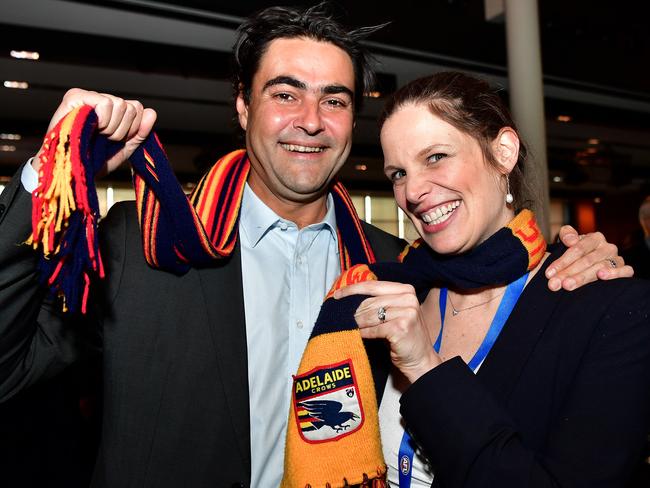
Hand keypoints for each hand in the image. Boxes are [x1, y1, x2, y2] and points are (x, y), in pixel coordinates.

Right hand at [32, 88, 156, 174]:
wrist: (73, 171)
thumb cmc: (94, 160)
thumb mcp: (124, 148)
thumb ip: (140, 132)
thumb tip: (152, 112)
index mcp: (113, 111)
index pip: (138, 108)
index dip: (132, 129)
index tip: (116, 140)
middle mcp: (101, 100)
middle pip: (131, 106)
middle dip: (121, 130)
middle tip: (104, 139)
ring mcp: (87, 97)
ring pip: (120, 104)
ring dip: (111, 127)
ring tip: (95, 135)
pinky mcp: (75, 96)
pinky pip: (105, 102)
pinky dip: (103, 120)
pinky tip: (90, 127)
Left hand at [334, 281, 440, 382]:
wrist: (421, 359)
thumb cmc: (404, 336)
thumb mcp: (394, 314)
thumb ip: (379, 303)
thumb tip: (350, 298)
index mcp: (406, 290)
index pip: (373, 285)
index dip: (353, 289)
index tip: (338, 295)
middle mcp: (408, 298)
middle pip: (370, 301)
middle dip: (354, 311)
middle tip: (343, 318)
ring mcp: (407, 312)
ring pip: (371, 315)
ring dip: (358, 323)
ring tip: (351, 327)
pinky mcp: (401, 327)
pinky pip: (374, 329)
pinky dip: (365, 333)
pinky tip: (360, 336)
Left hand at [545, 225, 633, 290]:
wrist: (585, 265)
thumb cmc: (575, 254)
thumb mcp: (568, 241)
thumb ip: (567, 234)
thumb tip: (570, 240)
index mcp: (595, 238)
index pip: (577, 249)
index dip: (562, 261)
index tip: (548, 273)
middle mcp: (608, 247)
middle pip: (586, 260)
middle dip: (568, 273)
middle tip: (554, 284)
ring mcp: (617, 259)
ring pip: (600, 267)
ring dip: (582, 278)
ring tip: (567, 285)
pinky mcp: (625, 270)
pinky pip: (626, 271)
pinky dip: (615, 273)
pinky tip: (601, 276)